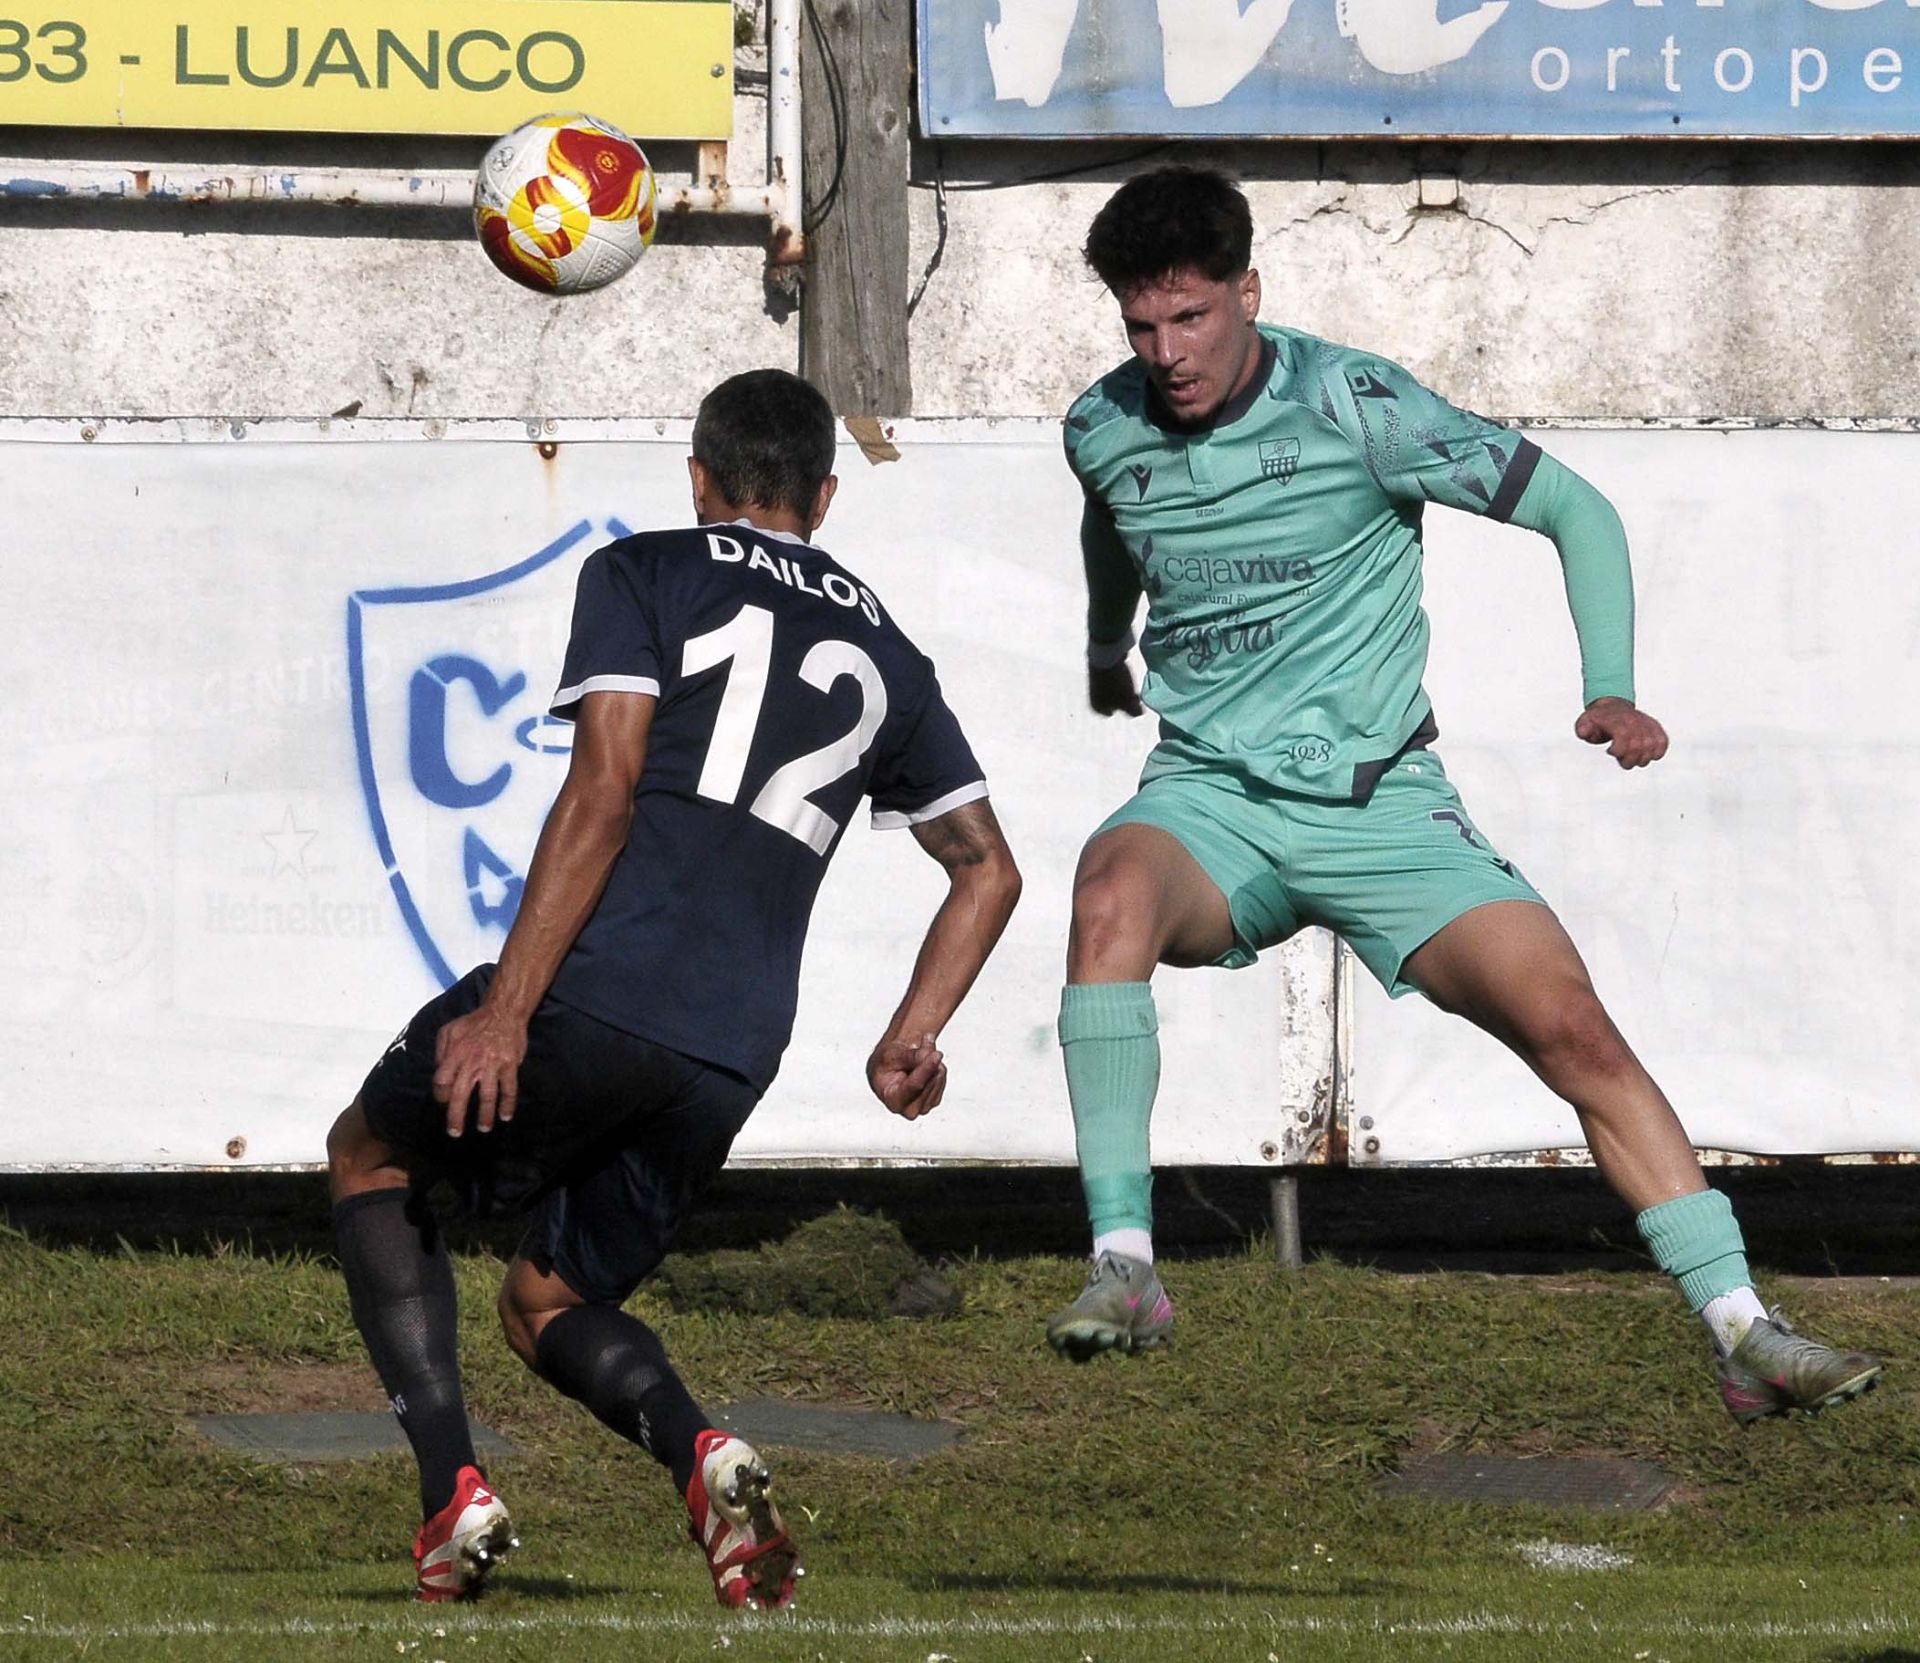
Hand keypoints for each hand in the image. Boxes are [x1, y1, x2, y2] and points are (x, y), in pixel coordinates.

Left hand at [432, 1004, 527, 1137]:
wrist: (503, 1012)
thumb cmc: (474, 1023)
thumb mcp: (449, 1030)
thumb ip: (441, 1051)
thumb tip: (439, 1072)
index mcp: (455, 1053)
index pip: (442, 1080)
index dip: (440, 1095)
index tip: (444, 1102)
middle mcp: (472, 1061)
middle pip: (460, 1094)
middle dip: (456, 1116)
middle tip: (455, 1132)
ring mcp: (492, 1064)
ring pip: (487, 1095)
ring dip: (485, 1115)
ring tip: (484, 1128)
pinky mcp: (510, 1064)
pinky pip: (509, 1088)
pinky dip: (508, 1104)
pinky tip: (506, 1115)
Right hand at [867, 1033, 946, 1120]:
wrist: (888, 1066)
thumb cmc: (885, 1063)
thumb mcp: (892, 1054)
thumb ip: (911, 1056)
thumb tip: (931, 1056)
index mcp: (892, 1100)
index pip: (914, 1086)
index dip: (926, 1069)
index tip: (937, 1054)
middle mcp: (908, 1109)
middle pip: (928, 1083)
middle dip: (929, 1061)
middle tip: (926, 1039)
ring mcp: (923, 1106)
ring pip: (937, 1079)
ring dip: (932, 1059)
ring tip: (921, 1046)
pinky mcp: (933, 1100)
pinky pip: (942, 1078)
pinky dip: (936, 1065)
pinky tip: (925, 1058)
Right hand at [1088, 663, 1143, 716]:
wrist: (1106, 654)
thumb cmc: (1116, 682)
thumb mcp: (1127, 700)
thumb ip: (1134, 711)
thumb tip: (1138, 713)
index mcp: (1097, 708)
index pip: (1113, 712)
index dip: (1126, 707)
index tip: (1133, 699)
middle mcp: (1093, 698)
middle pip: (1115, 702)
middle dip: (1125, 698)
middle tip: (1135, 690)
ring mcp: (1096, 683)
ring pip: (1115, 690)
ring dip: (1124, 688)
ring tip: (1131, 680)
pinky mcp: (1101, 671)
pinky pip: (1113, 679)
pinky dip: (1120, 677)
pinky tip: (1125, 672)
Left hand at [1575, 697, 1668, 769]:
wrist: (1612, 706)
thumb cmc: (1598, 719)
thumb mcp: (1584, 723)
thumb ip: (1583, 729)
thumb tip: (1584, 732)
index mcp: (1616, 721)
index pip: (1624, 737)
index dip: (1618, 751)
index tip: (1611, 751)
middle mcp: (1633, 721)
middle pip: (1638, 746)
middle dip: (1629, 760)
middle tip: (1622, 760)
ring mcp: (1645, 723)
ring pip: (1652, 746)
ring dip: (1643, 759)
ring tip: (1632, 758)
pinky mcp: (1655, 727)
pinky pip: (1663, 741)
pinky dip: (1658, 752)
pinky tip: (1649, 755)